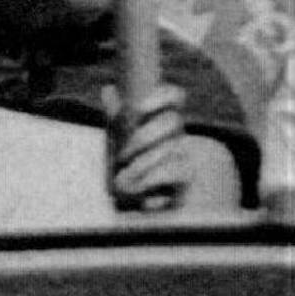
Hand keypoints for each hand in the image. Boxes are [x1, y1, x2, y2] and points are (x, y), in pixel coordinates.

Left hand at [105, 83, 241, 217]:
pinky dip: (152, 180)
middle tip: (122, 154)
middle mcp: (176, 136)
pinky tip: (138, 190)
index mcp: (161, 121)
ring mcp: (183, 156)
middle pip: (172, 121)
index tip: (138, 108)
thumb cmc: (127, 170)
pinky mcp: (185, 178)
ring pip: (172, 148)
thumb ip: (115, 118)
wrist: (137, 206)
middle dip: (144, 137)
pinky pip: (175, 172)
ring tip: (123, 179)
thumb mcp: (116, 143)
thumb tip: (109, 89)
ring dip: (142, 164)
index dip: (161, 96)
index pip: (174, 96)